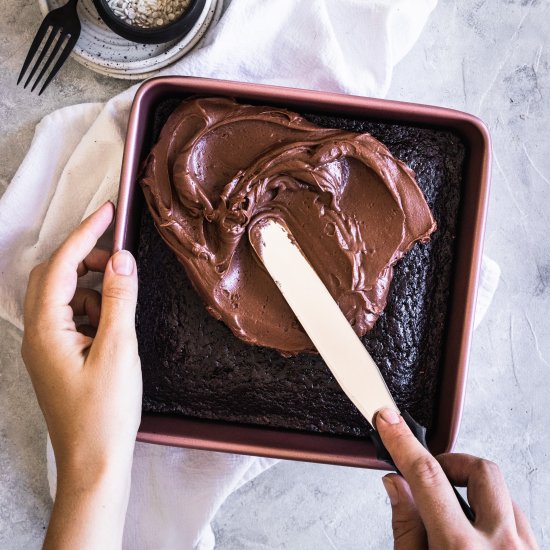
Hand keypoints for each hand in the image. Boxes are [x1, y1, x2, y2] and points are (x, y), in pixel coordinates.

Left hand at [22, 202, 141, 548]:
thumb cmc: (104, 413)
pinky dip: (94, 310)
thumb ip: (120, 300)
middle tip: (120, 257)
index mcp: (46, 329)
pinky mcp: (59, 357)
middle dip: (87, 259)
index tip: (109, 212)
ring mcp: (47, 346)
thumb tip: (122, 259)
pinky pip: (73, 318)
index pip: (64, 267)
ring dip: (93, 288)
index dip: (86, 234)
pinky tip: (113, 327)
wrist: (93, 461)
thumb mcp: (119, 350)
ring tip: (122, 303)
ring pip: (65, 297)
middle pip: (55, 277)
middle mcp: (38, 334)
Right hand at [376, 409, 537, 548]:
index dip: (403, 442)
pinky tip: (476, 535)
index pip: (426, 476)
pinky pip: (515, 516)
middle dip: (450, 462)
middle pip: (478, 469)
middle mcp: (501, 545)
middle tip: (432, 481)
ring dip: (471, 493)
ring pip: (500, 492)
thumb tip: (397, 485)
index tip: (389, 421)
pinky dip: (491, 514)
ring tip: (452, 520)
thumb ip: (406, 529)